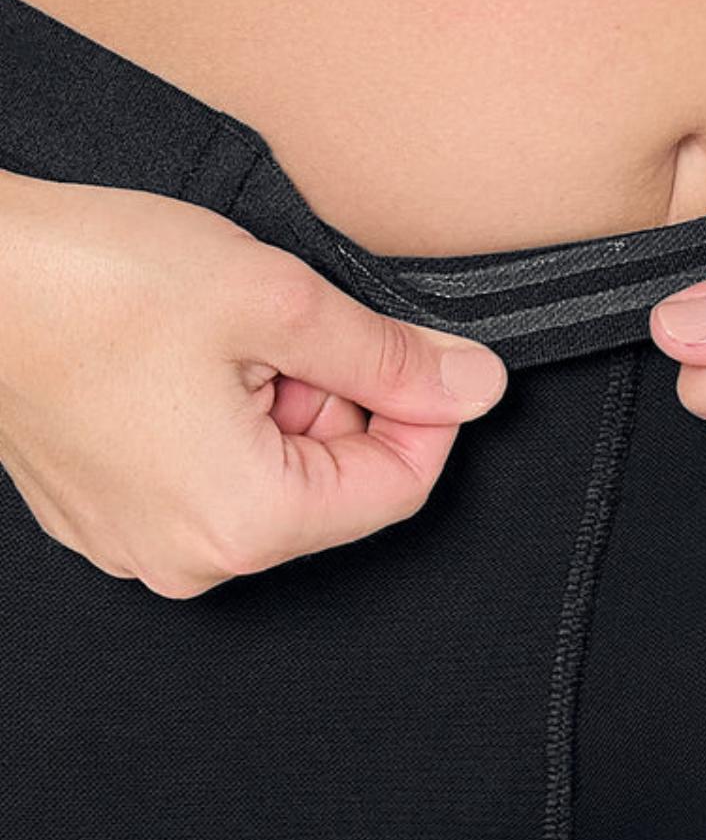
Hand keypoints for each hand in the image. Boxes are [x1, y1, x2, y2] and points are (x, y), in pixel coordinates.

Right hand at [0, 172, 506, 597]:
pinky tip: (183, 356)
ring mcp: (137, 541)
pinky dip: (223, 415)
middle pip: (331, 484)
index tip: (417, 349)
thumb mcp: (280, 301)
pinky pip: (205, 475)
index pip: (399, 487)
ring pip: (270, 474)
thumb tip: (473, 386)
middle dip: (336, 396)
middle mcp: (188, 558)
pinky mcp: (104, 512)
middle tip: (289, 321)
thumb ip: (390, 357)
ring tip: (224, 333)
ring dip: (279, 400)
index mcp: (244, 524)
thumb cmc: (97, 281)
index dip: (426, 409)